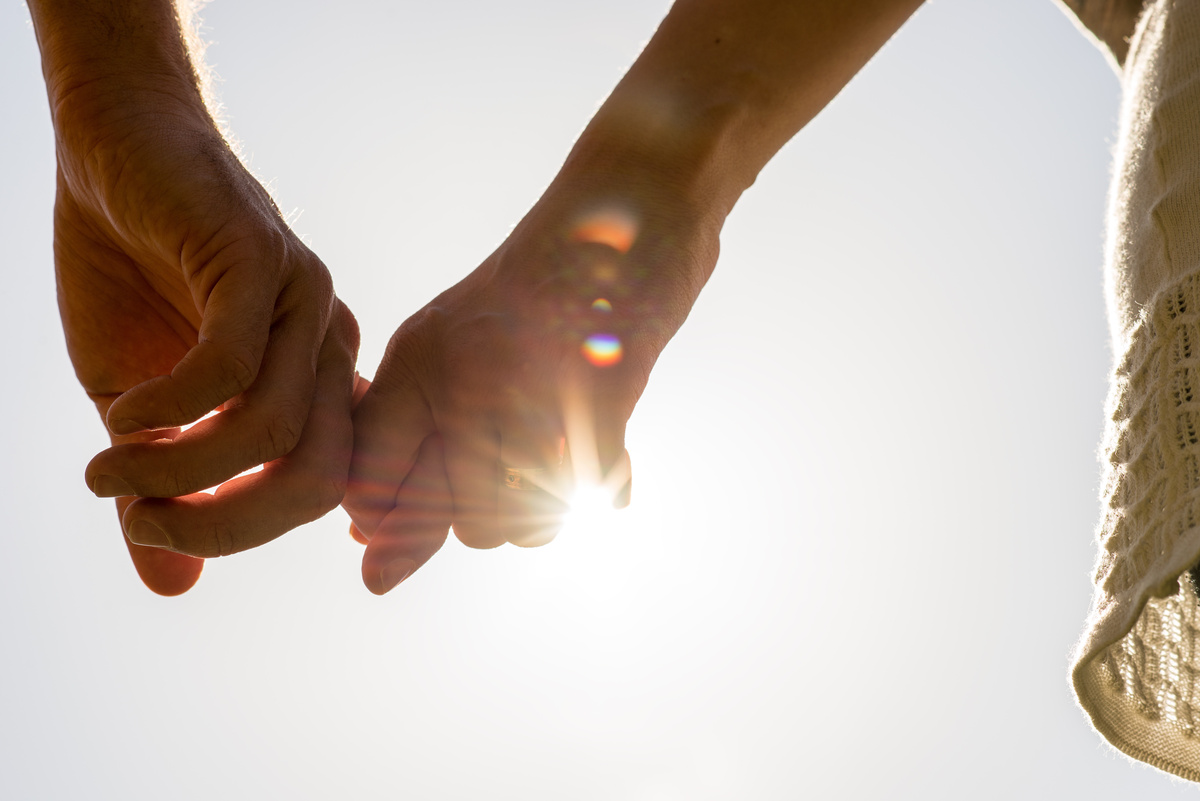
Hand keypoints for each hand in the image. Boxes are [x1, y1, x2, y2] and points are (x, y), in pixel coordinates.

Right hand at [54, 83, 358, 593]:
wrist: (114, 147)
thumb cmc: (132, 273)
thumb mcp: (140, 403)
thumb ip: (164, 491)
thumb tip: (172, 587)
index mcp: (316, 381)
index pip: (318, 490)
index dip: (243, 531)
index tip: (155, 529)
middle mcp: (329, 345)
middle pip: (318, 479)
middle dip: (227, 525)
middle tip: (142, 521)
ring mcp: (305, 299)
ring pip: (275, 431)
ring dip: (181, 472)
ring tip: (109, 472)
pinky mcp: (261, 257)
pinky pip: (233, 364)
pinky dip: (172, 410)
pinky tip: (125, 412)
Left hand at [344, 176, 718, 593]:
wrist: (625, 207)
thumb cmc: (536, 295)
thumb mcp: (457, 354)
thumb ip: (412, 449)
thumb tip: (370, 564)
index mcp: (416, 363)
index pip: (370, 485)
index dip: (397, 524)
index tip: (425, 518)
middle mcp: (461, 376)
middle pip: (458, 518)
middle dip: (488, 518)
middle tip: (520, 469)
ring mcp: (530, 383)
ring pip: (517, 519)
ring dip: (546, 510)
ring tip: (562, 459)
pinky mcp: (600, 388)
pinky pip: (587, 489)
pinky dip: (603, 484)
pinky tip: (607, 463)